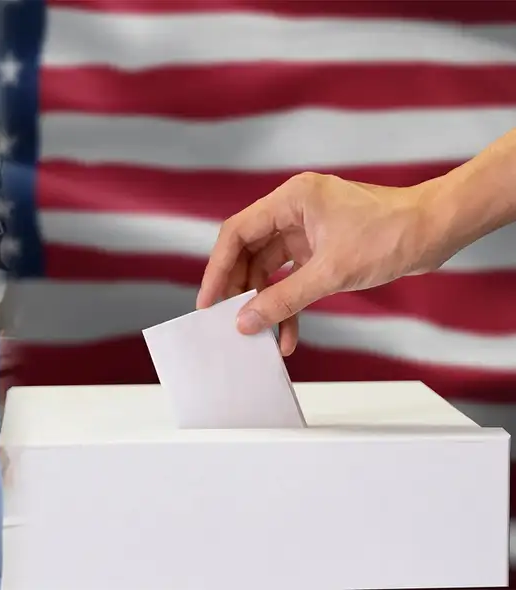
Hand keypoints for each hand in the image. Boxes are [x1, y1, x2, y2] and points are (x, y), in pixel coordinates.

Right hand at [196, 172, 442, 354]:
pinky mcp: (321, 248)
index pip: (237, 234)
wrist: (438, 230)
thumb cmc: (392, 234)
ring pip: (269, 270)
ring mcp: (307, 230)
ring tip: (261, 335)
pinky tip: (288, 333)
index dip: (217, 269)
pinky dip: (289, 303)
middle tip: (229, 322)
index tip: (208, 302)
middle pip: (249, 253)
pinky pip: (293, 278)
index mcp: (291, 200)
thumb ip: (283, 299)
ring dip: (266, 303)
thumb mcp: (331, 273)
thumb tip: (246, 321)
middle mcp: (294, 210)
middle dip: (240, 291)